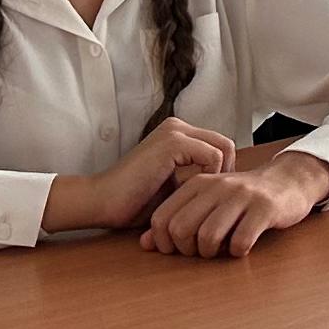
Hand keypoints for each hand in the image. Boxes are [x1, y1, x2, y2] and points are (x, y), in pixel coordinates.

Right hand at [42, 116, 234, 235]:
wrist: (102, 201)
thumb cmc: (135, 201)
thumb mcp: (174, 188)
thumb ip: (195, 179)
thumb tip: (226, 189)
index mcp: (178, 134)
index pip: (220, 146)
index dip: (224, 174)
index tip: (215, 199)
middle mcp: (178, 126)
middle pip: (226, 145)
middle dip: (227, 175)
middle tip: (214, 202)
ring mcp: (175, 131)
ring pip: (224, 148)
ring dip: (220, 179)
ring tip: (204, 201)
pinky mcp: (172, 142)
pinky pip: (213, 156)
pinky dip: (211, 179)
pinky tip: (194, 197)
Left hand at [139, 149, 328, 258]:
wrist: (286, 182)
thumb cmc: (240, 199)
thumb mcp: (206, 203)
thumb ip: (176, 220)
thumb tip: (145, 244)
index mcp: (197, 184)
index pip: (162, 218)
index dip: (164, 243)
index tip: (179, 250)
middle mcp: (216, 186)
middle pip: (181, 229)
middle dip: (187, 250)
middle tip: (201, 251)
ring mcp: (241, 196)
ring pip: (209, 236)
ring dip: (212, 253)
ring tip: (221, 250)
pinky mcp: (264, 208)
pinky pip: (240, 241)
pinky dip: (237, 252)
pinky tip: (241, 247)